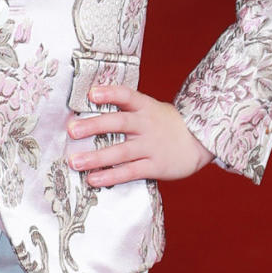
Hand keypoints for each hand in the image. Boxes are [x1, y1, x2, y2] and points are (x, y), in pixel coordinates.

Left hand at [67, 86, 213, 183]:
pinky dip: (111, 175)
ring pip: (121, 151)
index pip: (127, 95)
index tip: (92, 93)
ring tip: (75, 162)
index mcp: (145, 106)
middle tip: (72, 130)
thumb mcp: (149, 109)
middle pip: (119, 122)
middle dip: (94, 126)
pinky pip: (130, 171)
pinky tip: (93, 179)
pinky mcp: (155, 166)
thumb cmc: (166, 123)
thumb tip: (91, 106)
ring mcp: (151, 146)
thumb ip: (125, 108)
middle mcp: (146, 124)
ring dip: (96, 157)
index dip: (110, 93)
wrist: (199, 140)